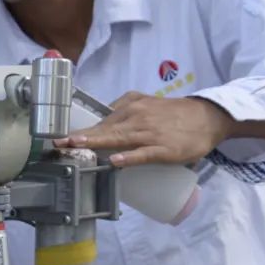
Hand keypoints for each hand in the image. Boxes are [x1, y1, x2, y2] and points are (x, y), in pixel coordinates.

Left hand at [53, 92, 264, 167]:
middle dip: (79, 137)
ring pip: (118, 139)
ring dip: (95, 143)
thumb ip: (126, 109)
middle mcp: (137, 117)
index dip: (80, 130)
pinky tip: (116, 161)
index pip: (100, 120)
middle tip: (57, 143)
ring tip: (75, 148)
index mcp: (131, 106)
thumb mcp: (147, 103)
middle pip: (104, 128)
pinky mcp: (164, 149)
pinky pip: (144, 154)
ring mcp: (150, 133)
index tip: (58, 137)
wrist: (208, 118)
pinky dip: (130, 157)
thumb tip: (103, 121)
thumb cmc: (175, 113)